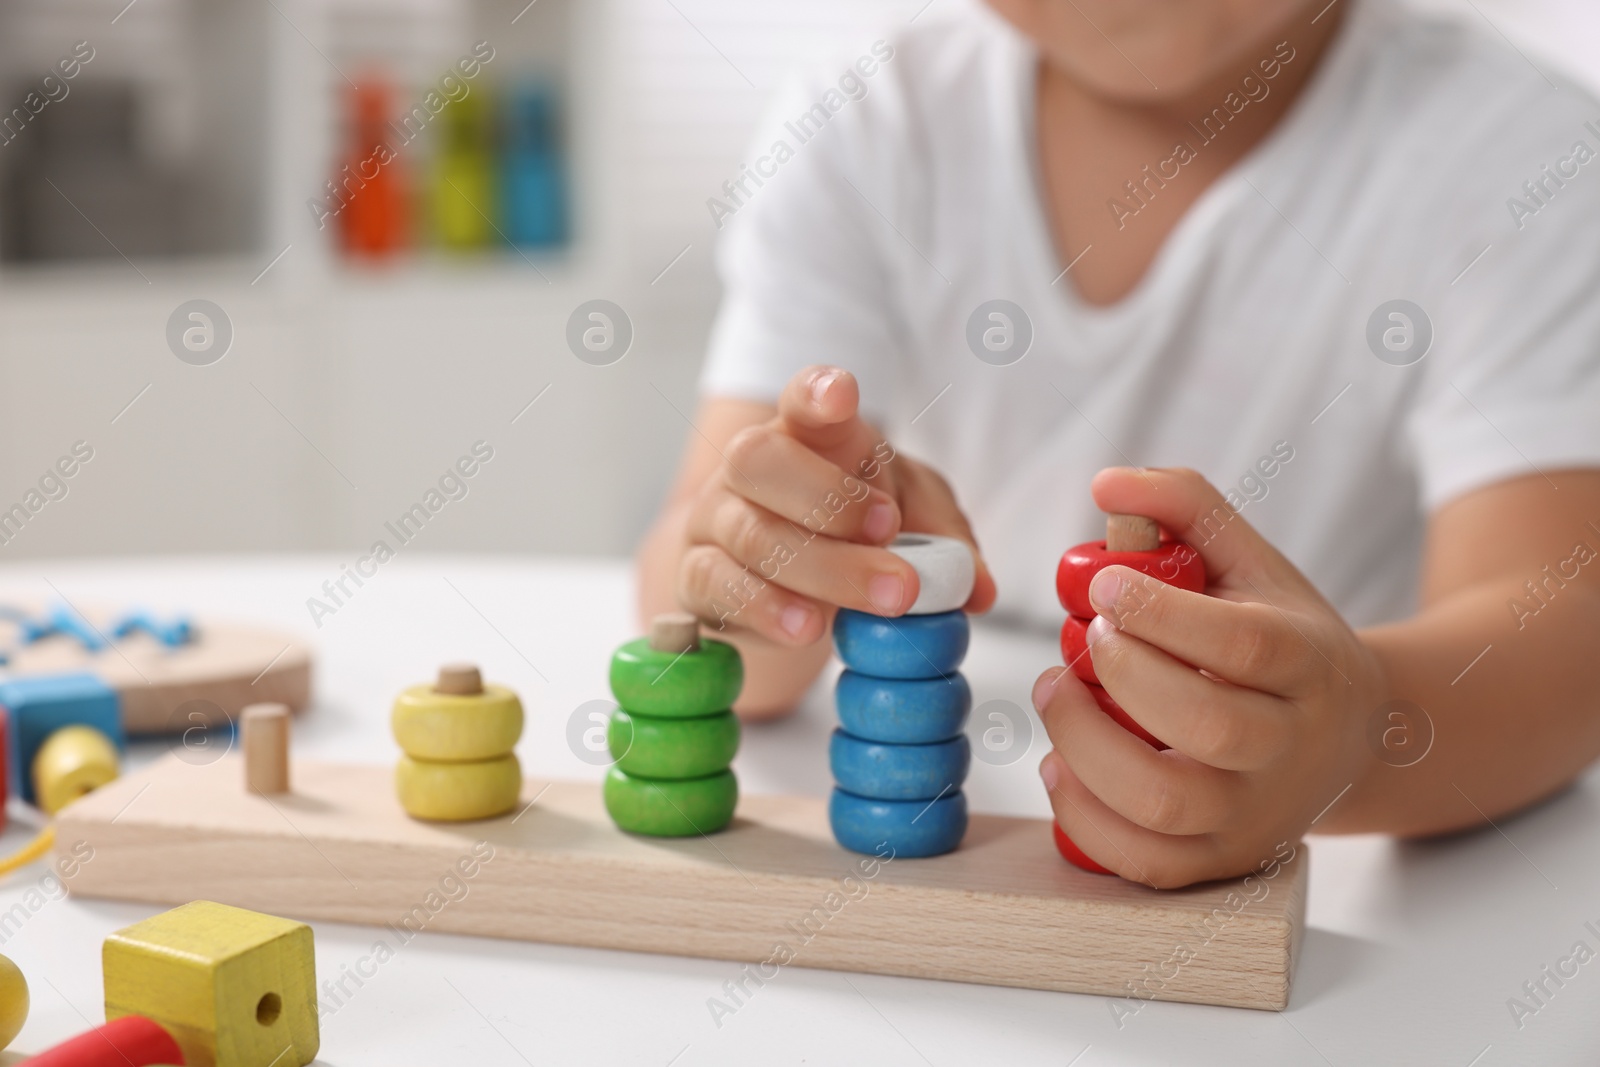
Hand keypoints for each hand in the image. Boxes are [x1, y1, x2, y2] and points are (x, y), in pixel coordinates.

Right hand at [678, 365, 995, 642]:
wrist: (769, 578)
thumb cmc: (844, 531)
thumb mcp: (908, 519)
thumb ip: (945, 541)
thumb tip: (979, 589)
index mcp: (806, 433)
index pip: (802, 397)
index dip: (817, 392)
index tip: (841, 395)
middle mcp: (750, 466)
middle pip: (759, 459)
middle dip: (826, 498)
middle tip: (889, 531)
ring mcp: (716, 519)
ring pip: (751, 533)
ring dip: (823, 568)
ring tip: (883, 599)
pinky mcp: (698, 576)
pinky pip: (719, 586)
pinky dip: (767, 608)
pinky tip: (809, 627)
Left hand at [1033, 467, 1384, 886]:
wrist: (1349, 738)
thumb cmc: (1279, 638)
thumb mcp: (1250, 561)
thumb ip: (1184, 505)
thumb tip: (1106, 482)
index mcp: (1311, 663)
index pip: (1242, 645)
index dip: (1159, 613)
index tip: (1102, 586)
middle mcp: (1295, 747)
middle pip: (1208, 726)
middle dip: (1123, 677)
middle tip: (1081, 642)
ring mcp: (1258, 814)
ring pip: (1166, 803)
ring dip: (1086, 746)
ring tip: (1056, 692)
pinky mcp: (1220, 861)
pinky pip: (1144, 861)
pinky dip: (1083, 816)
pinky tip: (1060, 763)